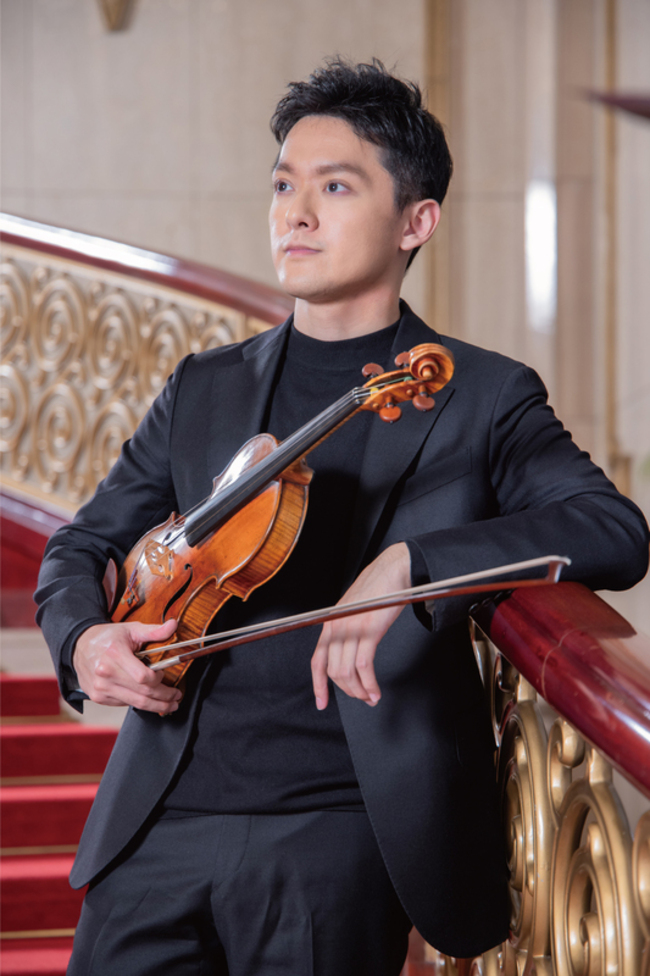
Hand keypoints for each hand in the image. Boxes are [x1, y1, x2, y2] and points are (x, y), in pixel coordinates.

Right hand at [72, 619, 181, 713]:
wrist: (79, 645)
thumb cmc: (108, 637)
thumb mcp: (131, 629)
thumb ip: (154, 631)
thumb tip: (174, 625)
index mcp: (115, 655)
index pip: (143, 677)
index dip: (159, 680)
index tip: (165, 675)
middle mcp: (105, 674)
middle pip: (142, 694)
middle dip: (164, 698)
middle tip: (176, 697)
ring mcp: (100, 688)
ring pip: (135, 703)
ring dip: (155, 706)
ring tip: (169, 703)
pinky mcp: (98, 697)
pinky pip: (124, 703)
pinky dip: (138, 702)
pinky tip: (147, 698)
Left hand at [310, 542, 410, 709]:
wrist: (391, 571)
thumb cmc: (376, 590)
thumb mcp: (352, 611)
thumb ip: (346, 631)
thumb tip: (348, 657)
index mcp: (330, 624)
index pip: (318, 662)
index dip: (318, 686)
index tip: (322, 703)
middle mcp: (336, 627)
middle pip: (334, 672)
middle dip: (349, 691)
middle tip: (363, 698)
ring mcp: (351, 629)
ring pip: (348, 673)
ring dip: (360, 691)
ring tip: (371, 697)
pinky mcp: (368, 631)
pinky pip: (364, 667)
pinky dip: (370, 684)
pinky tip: (376, 691)